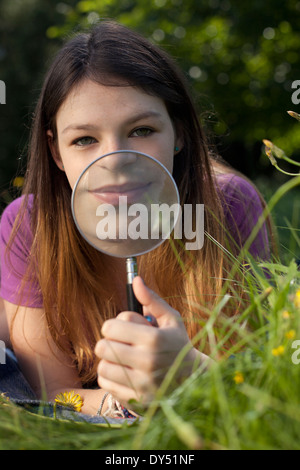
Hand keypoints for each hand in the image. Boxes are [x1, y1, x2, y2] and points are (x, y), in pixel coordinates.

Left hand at [95, 276, 199, 407]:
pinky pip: (106, 384)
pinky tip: (123, 373)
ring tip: (123, 359)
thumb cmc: (178, 344)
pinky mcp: (137, 400)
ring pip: (102, 367)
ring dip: (109, 361)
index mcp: (153, 338)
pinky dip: (110, 377)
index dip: (113, 325)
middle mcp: (147, 362)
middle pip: (102, 347)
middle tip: (121, 343)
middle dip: (109, 342)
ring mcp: (142, 384)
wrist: (194, 380)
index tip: (121, 329)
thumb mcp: (170, 319)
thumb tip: (136, 280)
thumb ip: (151, 300)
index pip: (110, 327)